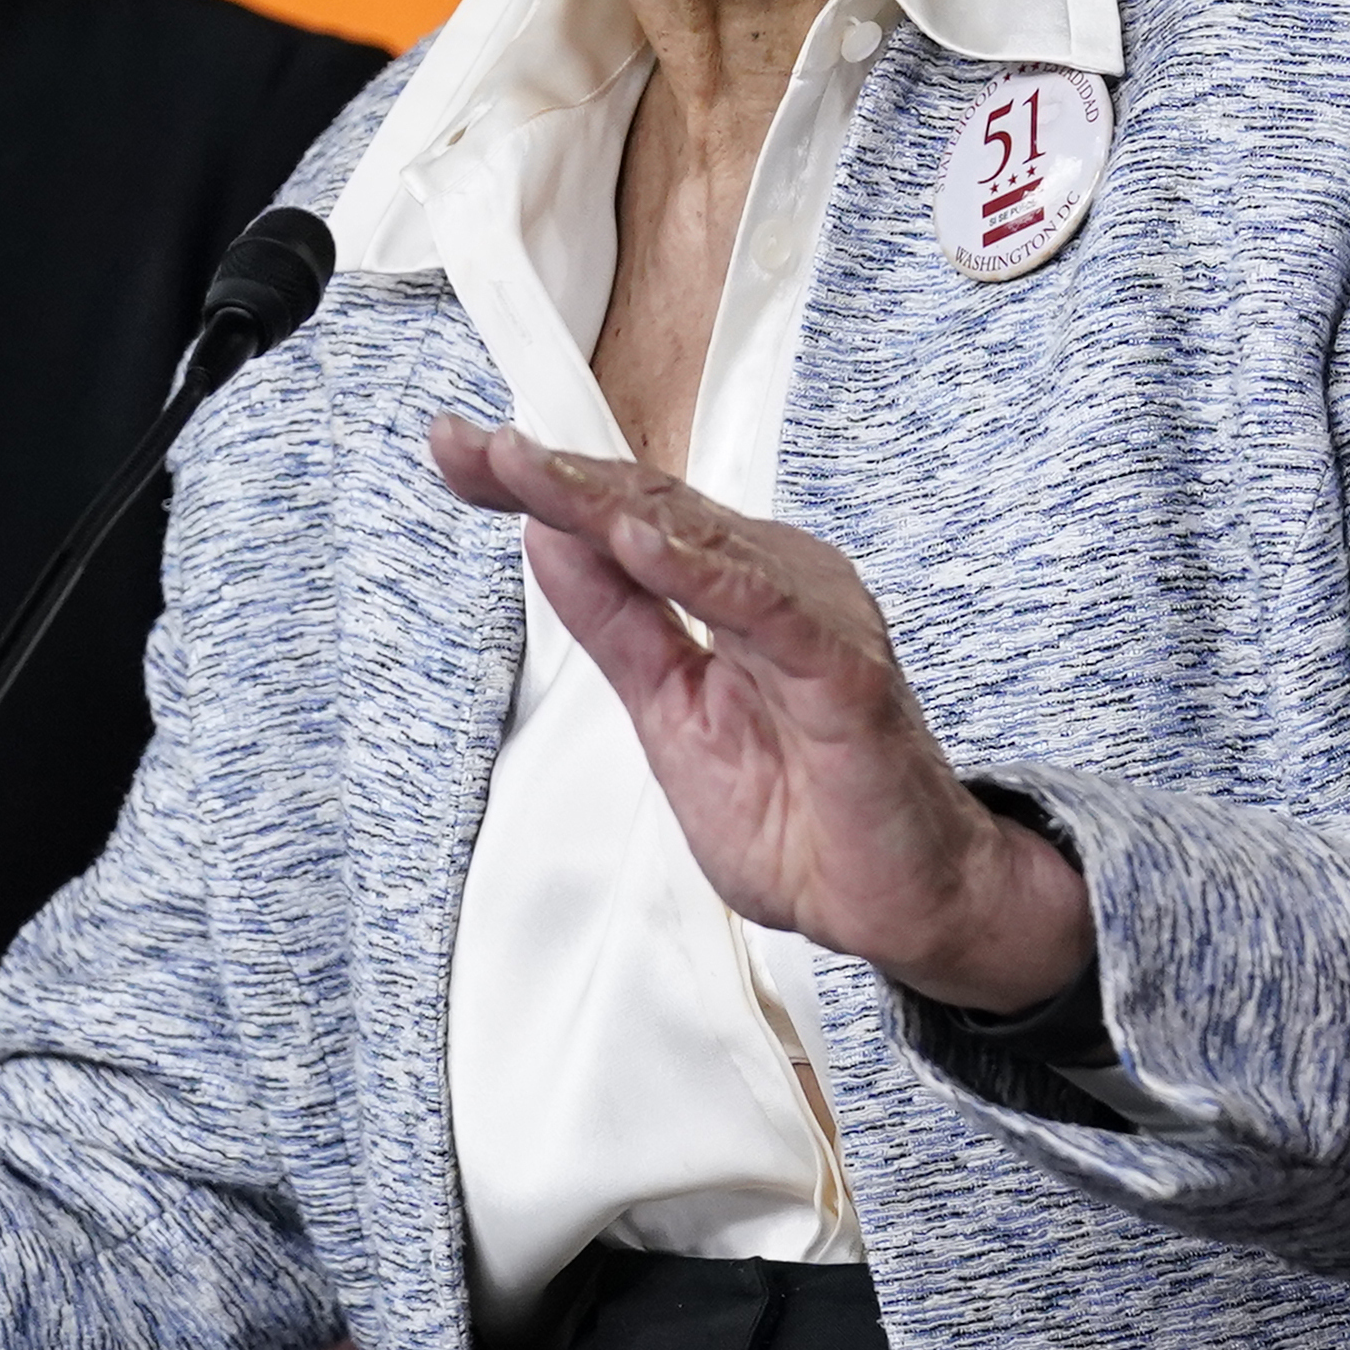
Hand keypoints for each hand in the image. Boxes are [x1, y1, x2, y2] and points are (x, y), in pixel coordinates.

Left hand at [425, 414, 1091, 1012]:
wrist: (894, 904)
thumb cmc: (801, 813)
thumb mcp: (668, 713)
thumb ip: (617, 626)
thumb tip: (546, 540)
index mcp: (727, 590)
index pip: (621, 516)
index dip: (537, 482)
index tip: (455, 450)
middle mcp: (771, 584)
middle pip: (650, 508)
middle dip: (554, 474)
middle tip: (473, 446)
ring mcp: (811, 620)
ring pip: (700, 542)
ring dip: (608, 503)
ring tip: (533, 473)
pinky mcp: (844, 671)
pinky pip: (768, 611)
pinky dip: (705, 573)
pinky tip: (644, 546)